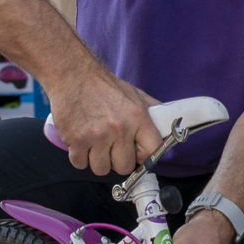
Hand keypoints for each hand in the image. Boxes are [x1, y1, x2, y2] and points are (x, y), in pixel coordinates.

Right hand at [46, 70, 161, 177]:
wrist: (72, 74)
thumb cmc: (103, 85)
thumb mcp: (135, 94)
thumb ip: (152, 111)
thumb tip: (170, 125)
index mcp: (137, 117)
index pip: (152, 152)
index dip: (144, 157)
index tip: (137, 154)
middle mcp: (119, 128)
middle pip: (124, 167)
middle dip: (118, 161)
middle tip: (112, 148)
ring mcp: (96, 136)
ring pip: (101, 169)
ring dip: (97, 160)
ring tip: (95, 145)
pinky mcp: (75, 140)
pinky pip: (80, 164)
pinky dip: (80, 157)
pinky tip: (81, 143)